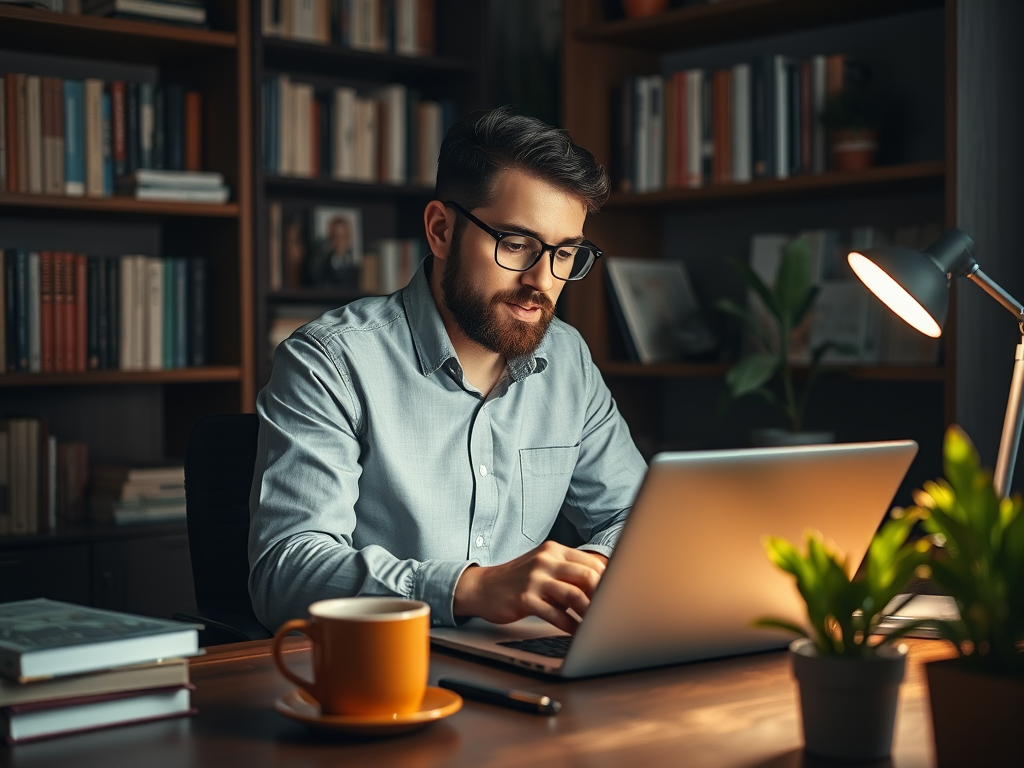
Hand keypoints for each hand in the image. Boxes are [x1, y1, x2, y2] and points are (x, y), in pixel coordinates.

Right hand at [453, 541, 607, 633]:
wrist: (482, 587)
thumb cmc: (517, 580)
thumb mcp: (542, 567)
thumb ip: (566, 572)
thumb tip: (599, 587)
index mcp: (553, 550)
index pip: (590, 562)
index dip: (606, 580)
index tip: (615, 594)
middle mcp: (545, 561)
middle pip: (587, 575)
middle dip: (602, 595)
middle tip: (611, 610)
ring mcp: (534, 579)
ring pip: (574, 595)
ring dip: (589, 613)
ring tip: (597, 624)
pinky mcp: (525, 599)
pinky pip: (555, 615)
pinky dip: (570, 626)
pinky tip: (576, 632)